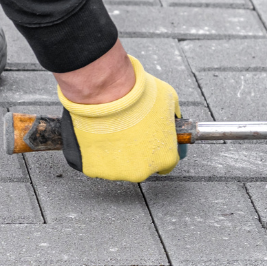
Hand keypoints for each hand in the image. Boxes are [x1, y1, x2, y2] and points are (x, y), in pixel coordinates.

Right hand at [56, 55, 181, 182]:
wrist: (106, 93)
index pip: (166, 164)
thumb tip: (172, 120)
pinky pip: (96, 164)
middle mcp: (142, 171)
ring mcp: (117, 173)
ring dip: (115, 153)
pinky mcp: (94, 170)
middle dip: (136, 152)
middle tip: (128, 131)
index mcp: (165, 157)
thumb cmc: (137, 95)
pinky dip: (96, 153)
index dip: (158, 150)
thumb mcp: (169, 101)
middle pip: (141, 167)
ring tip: (111, 131)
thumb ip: (171, 118)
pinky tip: (97, 136)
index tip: (150, 142)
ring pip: (117, 167)